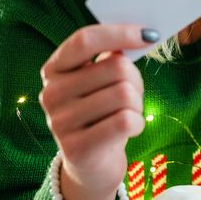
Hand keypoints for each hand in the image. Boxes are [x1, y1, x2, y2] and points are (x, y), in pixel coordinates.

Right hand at [38, 24, 156, 199]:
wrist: (91, 165)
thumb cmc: (102, 113)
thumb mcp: (101, 82)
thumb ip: (112, 57)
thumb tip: (142, 34)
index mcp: (55, 69)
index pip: (85, 40)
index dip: (120, 33)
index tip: (149, 34)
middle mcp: (51, 93)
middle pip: (116, 67)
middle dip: (136, 80)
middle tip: (132, 94)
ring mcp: (60, 122)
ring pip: (124, 94)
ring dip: (137, 104)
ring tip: (127, 114)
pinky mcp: (75, 149)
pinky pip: (125, 121)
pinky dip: (137, 123)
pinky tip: (128, 130)